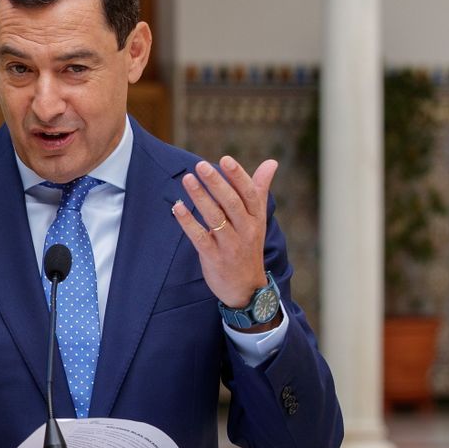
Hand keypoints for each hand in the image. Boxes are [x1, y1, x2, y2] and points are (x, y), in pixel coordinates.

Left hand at [172, 155, 277, 312]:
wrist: (247, 288)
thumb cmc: (249, 246)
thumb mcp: (258, 219)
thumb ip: (259, 189)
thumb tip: (271, 162)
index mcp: (257, 219)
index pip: (250, 194)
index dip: (238, 176)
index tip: (224, 159)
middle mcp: (246, 230)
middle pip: (231, 203)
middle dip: (216, 183)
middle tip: (200, 166)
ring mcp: (230, 245)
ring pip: (215, 218)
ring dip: (200, 198)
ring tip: (187, 179)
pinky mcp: (214, 258)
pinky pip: (200, 237)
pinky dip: (188, 222)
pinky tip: (177, 207)